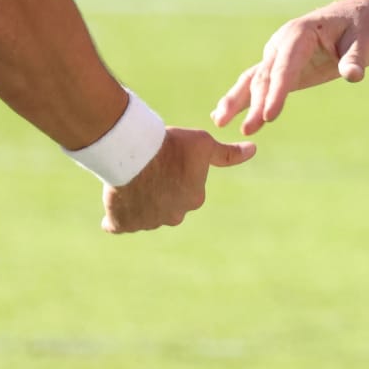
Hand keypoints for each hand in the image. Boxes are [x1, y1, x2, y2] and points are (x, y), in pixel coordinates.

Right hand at [101, 126, 254, 233]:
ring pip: (144, 213)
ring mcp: (147, 222)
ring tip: (132, 177)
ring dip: (139, 200)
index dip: (178, 172)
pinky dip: (116, 218)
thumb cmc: (172, 144)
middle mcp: (173, 216)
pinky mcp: (122, 223)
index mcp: (194, 199)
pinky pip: (118, 225)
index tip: (169, 158)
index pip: (188, 189)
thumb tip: (253, 149)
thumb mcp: (204, 144)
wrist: (135, 153)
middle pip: (167, 204)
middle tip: (150, 167)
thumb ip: (227, 153)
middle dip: (161, 190)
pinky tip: (115, 205)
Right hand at [212, 0, 368, 136]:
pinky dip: (240, 98)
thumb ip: (356, 58)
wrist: (357, 19)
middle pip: (266, 76)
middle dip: (257, 103)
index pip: (286, 67)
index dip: (277, 92)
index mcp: (300, 33)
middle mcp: (282, 42)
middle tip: (249, 130)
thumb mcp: (365, 41)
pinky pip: (257, 83)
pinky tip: (222, 115)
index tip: (270, 116)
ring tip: (219, 121)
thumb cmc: (362, 29)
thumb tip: (353, 75)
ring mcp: (277, 54)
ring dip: (237, 100)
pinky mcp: (280, 67)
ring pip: (254, 79)